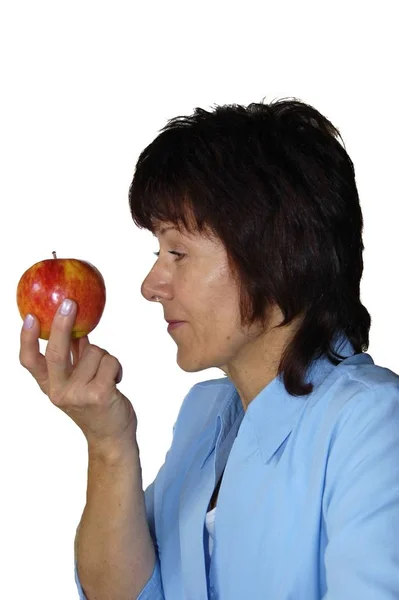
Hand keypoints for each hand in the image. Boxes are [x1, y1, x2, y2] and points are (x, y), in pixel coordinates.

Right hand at [19, 299, 137, 449]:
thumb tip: (78, 325)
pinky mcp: (99, 394)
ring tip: (106, 376)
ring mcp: (78, 394)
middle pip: (57, 351)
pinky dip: (116, 367)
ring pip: (95, 352)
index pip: (30, 362)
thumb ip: (74, 358)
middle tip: (70, 302)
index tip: (29, 317)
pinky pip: (110, 361)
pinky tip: (116, 381)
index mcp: (50, 386)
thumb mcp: (77, 382)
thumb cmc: (96, 404)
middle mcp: (59, 392)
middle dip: (63, 324)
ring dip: (105, 358)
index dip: (27, 339)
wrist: (112, 437)